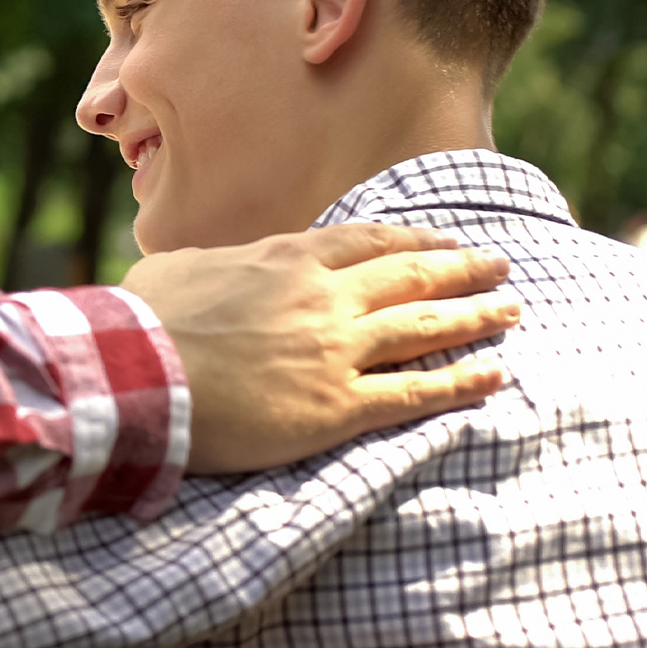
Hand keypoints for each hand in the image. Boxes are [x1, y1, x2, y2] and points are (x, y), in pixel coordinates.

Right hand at [120, 223, 518, 474]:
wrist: (136, 376)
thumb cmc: (142, 322)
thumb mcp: (178, 267)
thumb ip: (218, 263)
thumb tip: (219, 266)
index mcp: (284, 259)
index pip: (367, 241)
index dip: (413, 240)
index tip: (444, 242)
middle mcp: (322, 298)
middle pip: (410, 276)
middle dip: (461, 269)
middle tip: (498, 267)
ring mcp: (334, 352)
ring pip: (424, 327)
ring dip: (475, 317)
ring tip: (510, 312)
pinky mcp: (335, 407)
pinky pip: (414, 393)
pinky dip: (460, 382)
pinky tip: (492, 376)